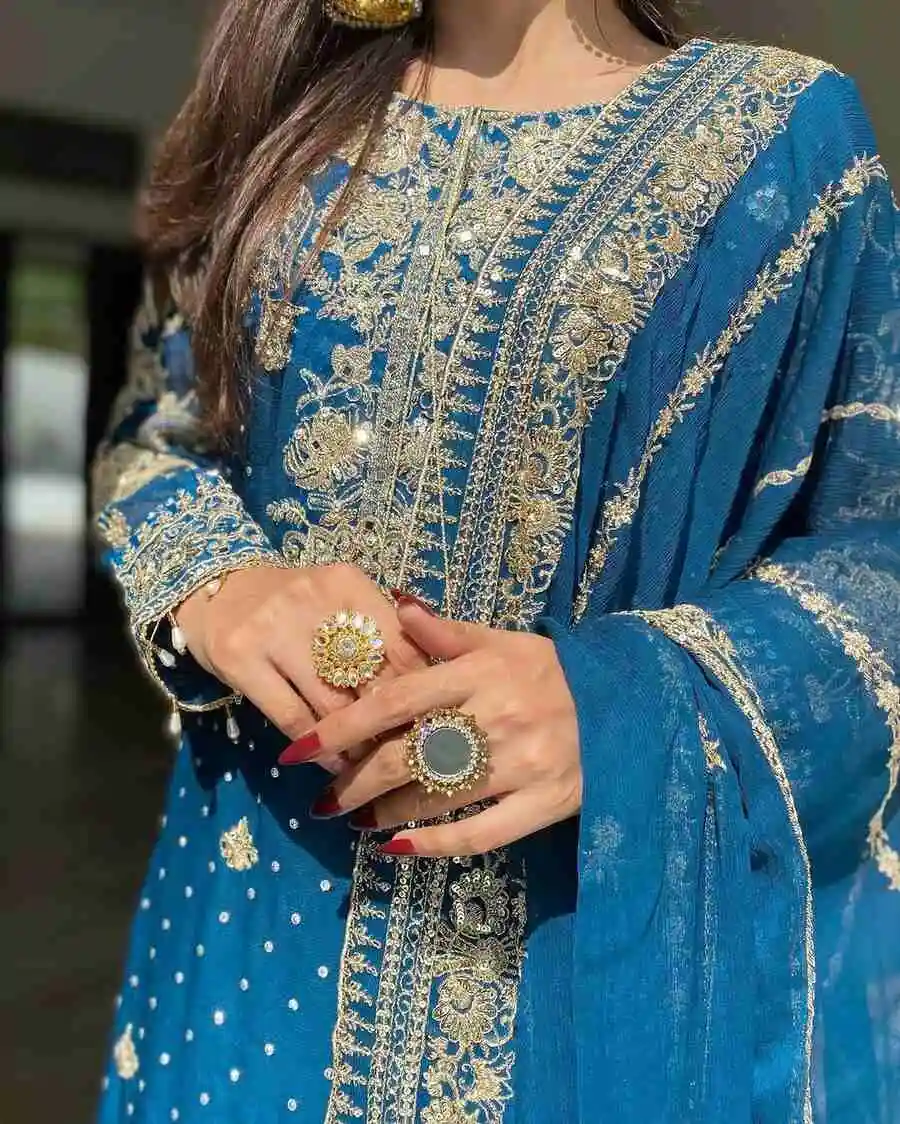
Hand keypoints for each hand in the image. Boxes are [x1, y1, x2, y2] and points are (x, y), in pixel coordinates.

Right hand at [174, 565, 426, 754]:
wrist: (216, 589)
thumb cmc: (292, 605)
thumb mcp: (338, 603)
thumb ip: (380, 632)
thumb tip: (429, 687)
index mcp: (347, 584)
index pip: (401, 645)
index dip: (419, 691)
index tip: (431, 722)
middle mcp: (312, 600)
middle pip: (370, 677)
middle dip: (393, 722)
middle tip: (409, 753)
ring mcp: (273, 629)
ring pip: (334, 704)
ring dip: (360, 744)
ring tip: (375, 765)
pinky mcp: (241, 659)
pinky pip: (293, 717)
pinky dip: (320, 750)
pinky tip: (335, 764)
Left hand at [279, 595, 582, 856]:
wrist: (630, 704)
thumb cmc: (552, 671)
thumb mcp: (502, 641)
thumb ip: (444, 631)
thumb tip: (395, 602)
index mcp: (478, 673)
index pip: (394, 699)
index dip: (340, 726)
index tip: (296, 750)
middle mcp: (493, 718)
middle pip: (405, 757)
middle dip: (353, 783)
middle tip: (323, 800)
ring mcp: (519, 765)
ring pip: (434, 797)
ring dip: (385, 812)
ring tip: (358, 819)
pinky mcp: (543, 804)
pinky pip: (479, 833)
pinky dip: (434, 844)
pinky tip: (400, 848)